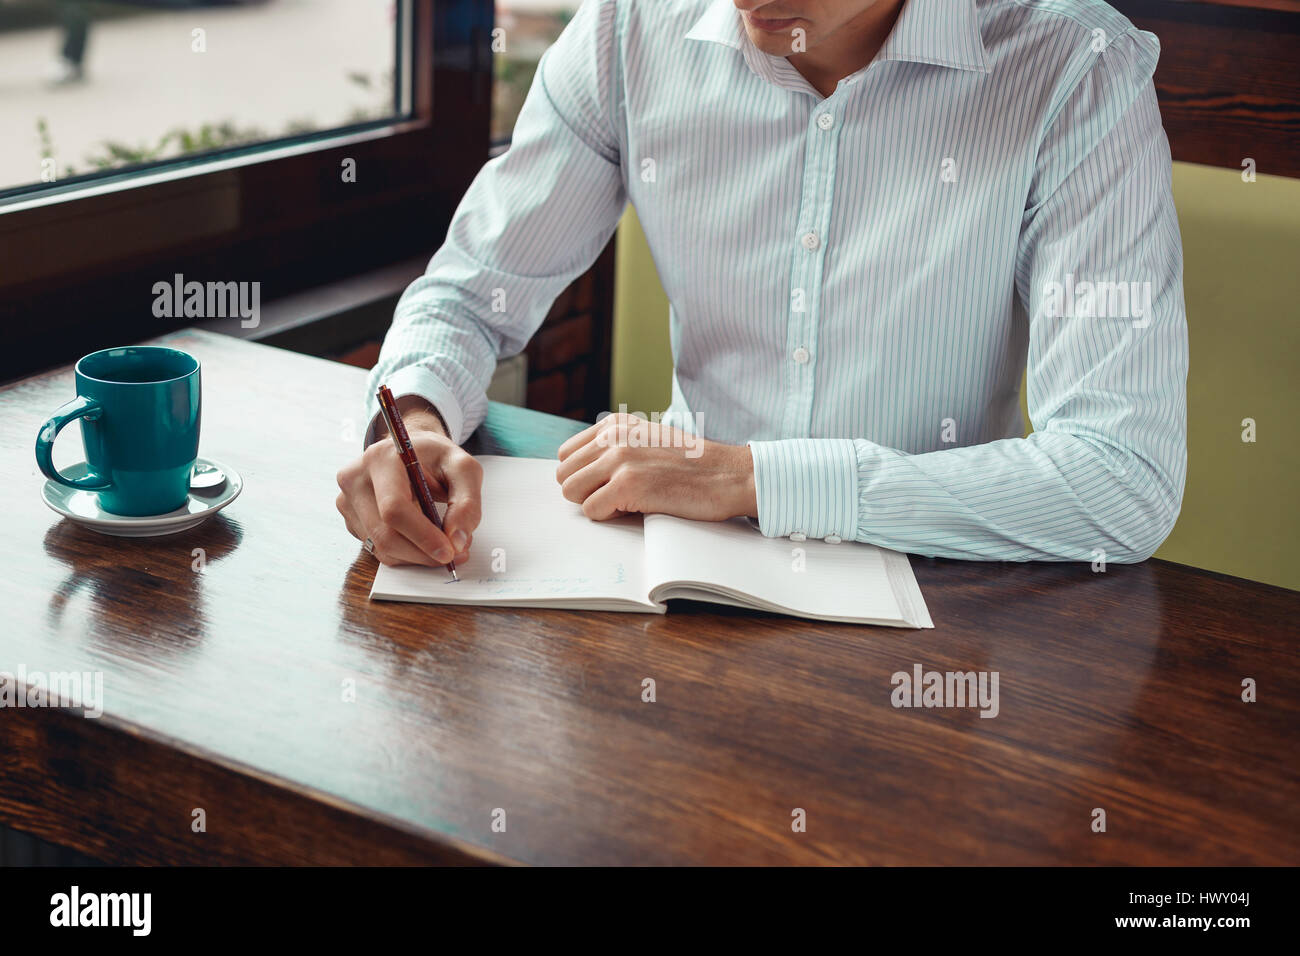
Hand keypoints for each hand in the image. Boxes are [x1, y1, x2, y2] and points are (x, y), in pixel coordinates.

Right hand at [335, 401, 483, 565]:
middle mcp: (355, 479)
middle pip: (385, 534)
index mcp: (380, 459)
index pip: (394, 507)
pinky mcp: (349, 518)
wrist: (408, 452)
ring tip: (442, 543)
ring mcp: (348, 500)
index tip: (449, 551)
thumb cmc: (434, 458)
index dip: (423, 536)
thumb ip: (467, 502)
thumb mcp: (462, 468)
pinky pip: (377, 549)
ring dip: (416, 556)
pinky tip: (421, 539)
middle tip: (454, 554)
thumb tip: (458, 541)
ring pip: (381, 548)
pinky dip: (405, 553)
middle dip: (423, 552)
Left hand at [555, 413, 756, 520]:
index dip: (582, 476)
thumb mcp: (647, 439)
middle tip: (615, 497)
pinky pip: (592, 511)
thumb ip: (615, 446)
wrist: (727, 474)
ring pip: (572, 492)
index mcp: (615, 423)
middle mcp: (614, 436)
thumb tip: (578, 471)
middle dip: (585, 491)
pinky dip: (611, 517)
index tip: (605, 484)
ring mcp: (619, 459)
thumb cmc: (691, 464)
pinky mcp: (628, 485)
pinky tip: (637, 508)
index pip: (566, 454)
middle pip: (564, 474)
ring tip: (626, 501)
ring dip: (595, 503)